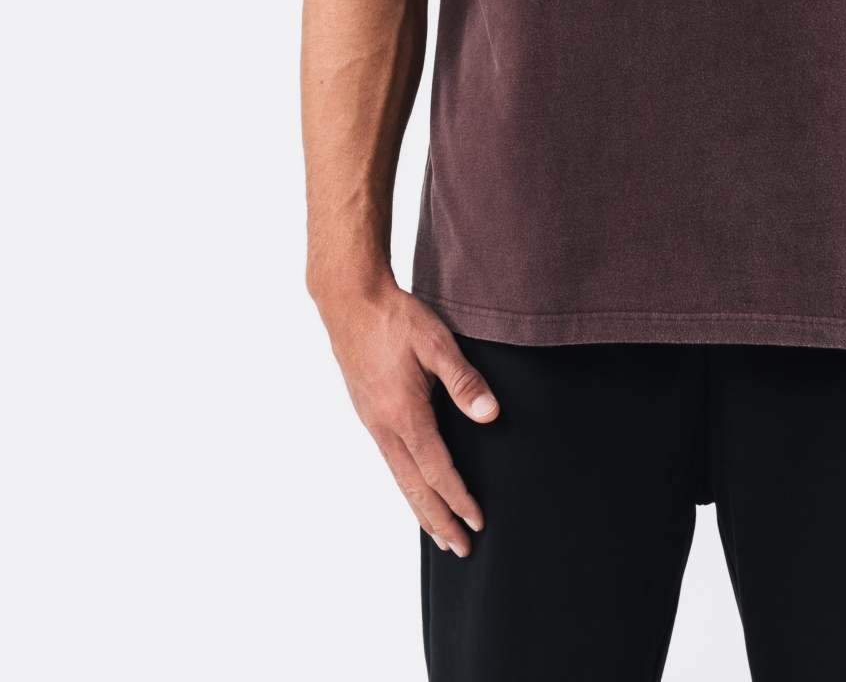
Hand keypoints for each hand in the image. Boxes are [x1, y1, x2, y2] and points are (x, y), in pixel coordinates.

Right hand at [315, 277, 498, 556]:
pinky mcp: (369, 413)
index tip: (478, 522)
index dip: (459, 498)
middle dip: (439, 520)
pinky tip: (415, 488)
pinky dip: (407, 485)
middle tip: (462, 549)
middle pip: (415, 487)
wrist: (349, 301)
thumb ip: (463, 380)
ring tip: (440, 534)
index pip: (437, 469)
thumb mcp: (435, 341)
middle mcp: (384, 426)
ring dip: (421, 509)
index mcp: (404, 413)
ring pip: (400, 478)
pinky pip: (391, 462)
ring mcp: (373, 422)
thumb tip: (490, 415)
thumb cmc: (394, 317)